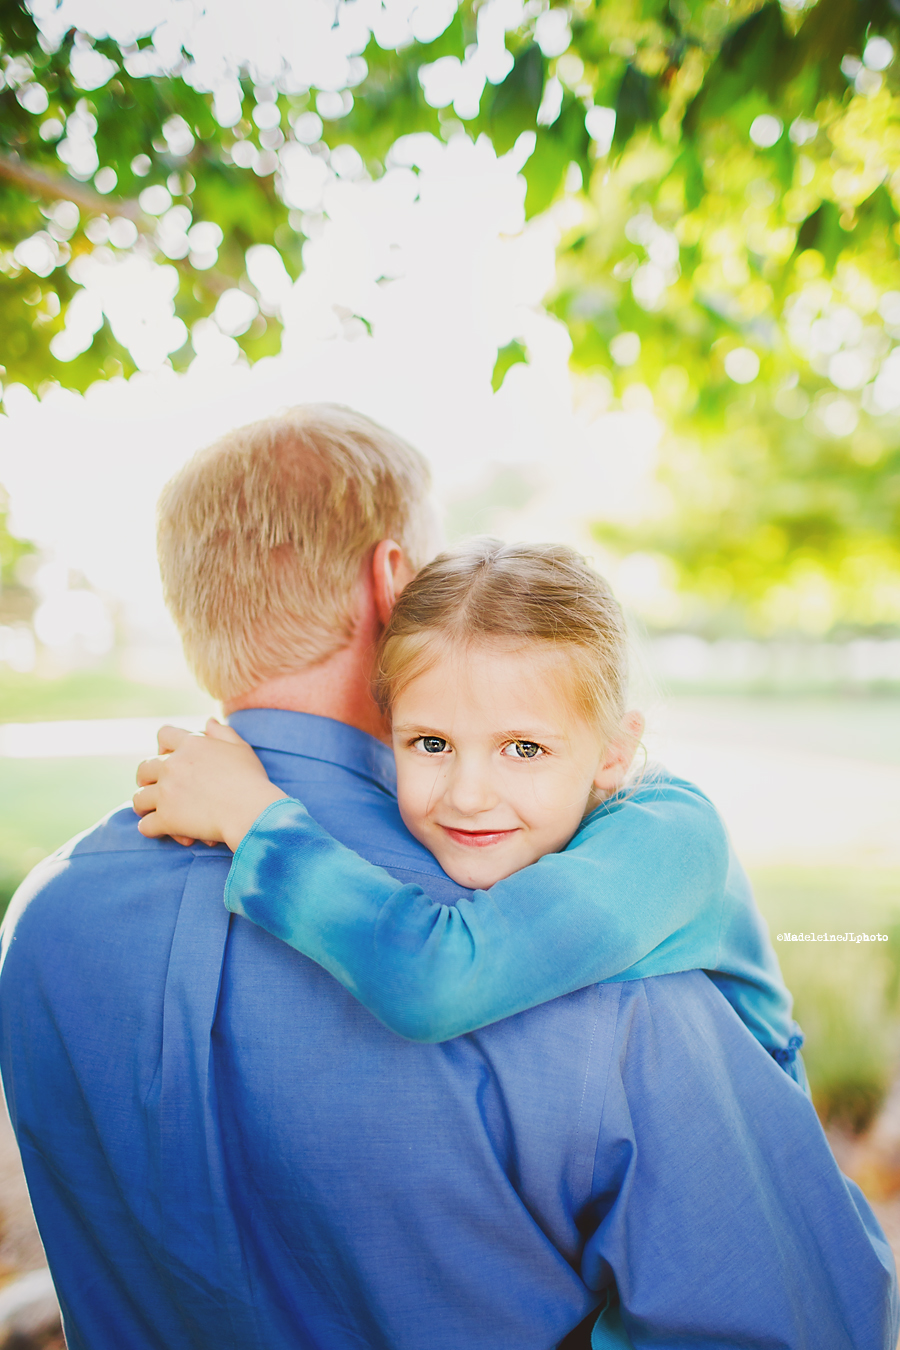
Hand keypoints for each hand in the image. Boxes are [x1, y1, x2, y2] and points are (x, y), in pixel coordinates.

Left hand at [133, 719, 286, 852]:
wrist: (250, 811)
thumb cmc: (251, 780)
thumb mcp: (240, 749)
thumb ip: (222, 732)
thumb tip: (208, 721)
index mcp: (191, 745)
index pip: (164, 734)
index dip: (163, 746)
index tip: (168, 757)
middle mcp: (173, 765)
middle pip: (144, 768)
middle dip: (146, 778)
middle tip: (153, 788)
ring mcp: (166, 792)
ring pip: (139, 798)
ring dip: (144, 806)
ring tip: (150, 812)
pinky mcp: (166, 818)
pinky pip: (145, 826)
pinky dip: (150, 829)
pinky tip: (158, 831)